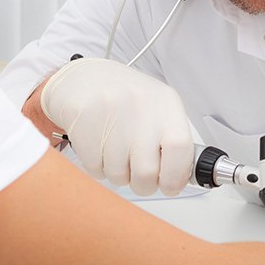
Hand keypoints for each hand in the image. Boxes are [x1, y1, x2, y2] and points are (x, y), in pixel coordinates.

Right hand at [39, 57, 192, 196]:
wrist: (83, 78)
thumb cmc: (125, 98)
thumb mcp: (158, 109)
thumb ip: (172, 141)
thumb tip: (181, 177)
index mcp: (166, 103)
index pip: (180, 147)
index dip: (176, 176)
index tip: (170, 185)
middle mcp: (140, 106)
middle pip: (147, 172)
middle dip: (144, 184)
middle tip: (140, 174)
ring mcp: (111, 113)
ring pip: (118, 175)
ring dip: (119, 173)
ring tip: (116, 151)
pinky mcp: (83, 122)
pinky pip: (95, 169)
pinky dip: (99, 167)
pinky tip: (100, 146)